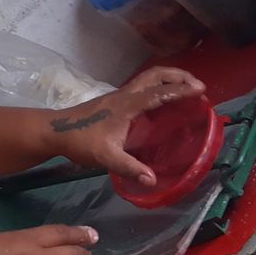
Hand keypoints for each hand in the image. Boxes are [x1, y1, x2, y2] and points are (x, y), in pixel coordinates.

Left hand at [48, 67, 205, 185]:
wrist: (55, 131)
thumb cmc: (80, 141)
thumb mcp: (105, 157)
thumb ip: (129, 168)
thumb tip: (152, 180)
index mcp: (127, 105)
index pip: (158, 92)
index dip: (180, 90)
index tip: (201, 91)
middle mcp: (125, 95)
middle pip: (156, 74)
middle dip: (179, 75)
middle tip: (199, 86)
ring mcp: (121, 95)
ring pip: (149, 78)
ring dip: (171, 79)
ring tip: (189, 88)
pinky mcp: (118, 100)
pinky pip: (145, 87)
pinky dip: (161, 87)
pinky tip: (166, 100)